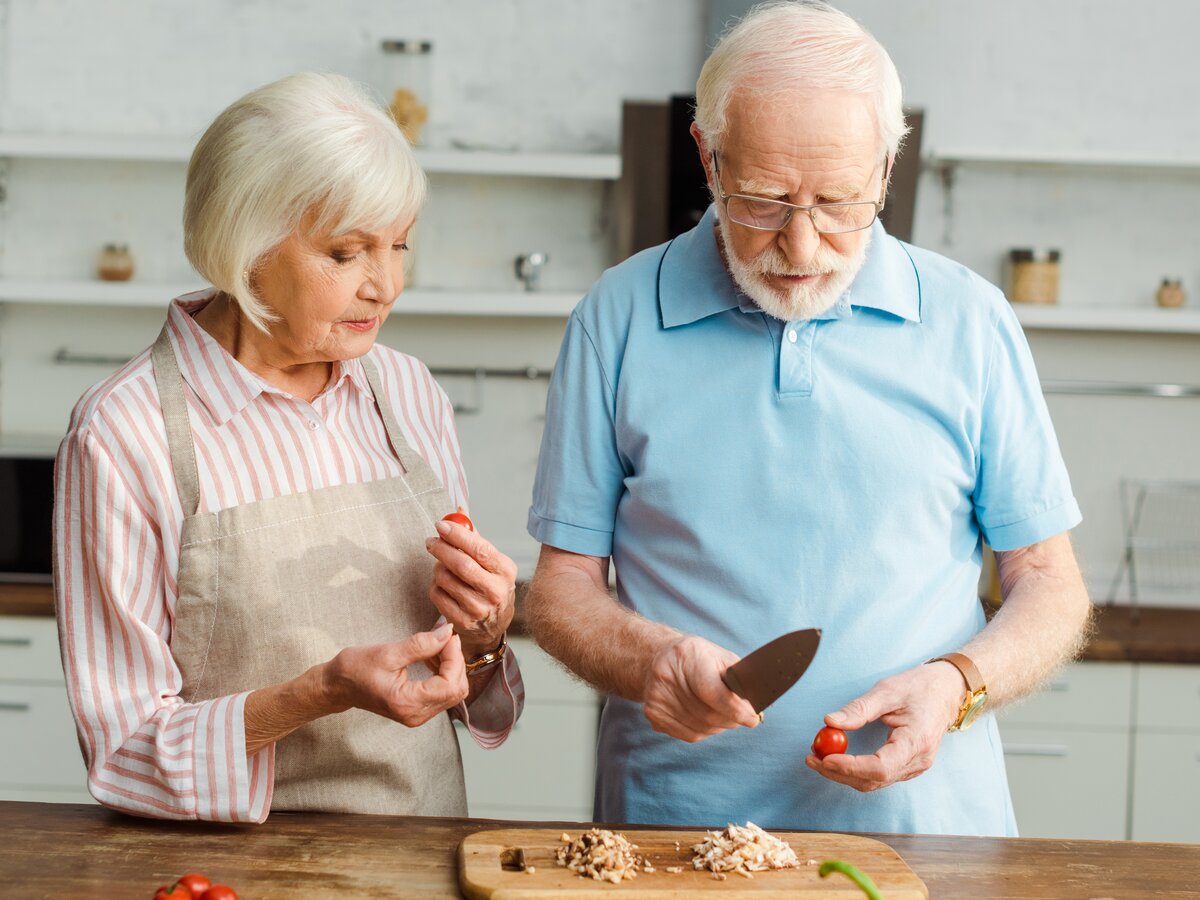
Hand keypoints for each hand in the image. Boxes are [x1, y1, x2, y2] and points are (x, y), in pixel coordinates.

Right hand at [321, 623, 468, 726]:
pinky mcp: (418, 710)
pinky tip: (432, 658)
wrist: (337, 686)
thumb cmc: (355, 669)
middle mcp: (416, 715)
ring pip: (453, 692)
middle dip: (456, 661)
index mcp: (407, 703)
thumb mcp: (388, 652)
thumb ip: (421, 644)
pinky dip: (445, 673)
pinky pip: (443, 693)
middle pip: (457, 690)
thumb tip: (447, 632)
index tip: (448, 635)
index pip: (449, 684)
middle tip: (443, 637)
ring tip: (436, 646)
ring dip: (451, 667)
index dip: (455, 657)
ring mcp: (418, 715)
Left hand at [425, 510, 517, 658]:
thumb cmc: (490, 585)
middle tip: (430, 541)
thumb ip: (474, 537)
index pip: (480, 549)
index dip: (458, 535)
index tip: (441, 525)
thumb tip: (459, 510)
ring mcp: (479, 609)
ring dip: (437, 568)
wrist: (493, 626)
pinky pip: (437, 595)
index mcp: (505, 571)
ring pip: (446, 579)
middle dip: (441, 549)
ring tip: (440, 566)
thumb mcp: (491, 562)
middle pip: (461, 565)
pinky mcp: (463, 622)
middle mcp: (496, 591)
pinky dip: (434, 585)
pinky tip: (441, 583)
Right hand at [642, 635, 760, 741]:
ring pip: (701, 728)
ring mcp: (657, 697)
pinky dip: (705, 731)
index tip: (753, 719)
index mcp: (686, 656)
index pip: (712, 691)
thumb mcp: (719, 656)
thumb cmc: (696, 657)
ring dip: (720, 726)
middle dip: (732, 719)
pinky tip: (707, 718)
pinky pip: (689, 734)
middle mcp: (666, 676)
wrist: (657, 658)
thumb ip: (738, 677)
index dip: (735, 709)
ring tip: (726, 715)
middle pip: (708, 714)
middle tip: (745, 717)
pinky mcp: (653, 714)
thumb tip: (757, 704)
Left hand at [805, 660, 964, 790]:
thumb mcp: (887, 691)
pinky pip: (879, 776)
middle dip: (839, 773)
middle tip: (811, 757)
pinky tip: (838, 757)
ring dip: (844, 773)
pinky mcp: (908, 766)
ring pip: (875, 782)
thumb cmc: (919, 688)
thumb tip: (829, 722)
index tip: (825, 758)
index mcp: (916, 741)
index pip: (880, 767)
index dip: (850, 767)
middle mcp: (918, 761)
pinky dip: (856, 770)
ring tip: (818, 756)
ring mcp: (915, 767)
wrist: (947, 691)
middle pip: (874, 780)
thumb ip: (859, 709)